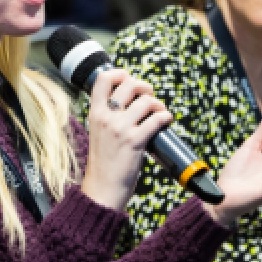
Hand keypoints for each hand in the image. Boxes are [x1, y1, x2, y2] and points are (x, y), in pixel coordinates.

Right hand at [81, 69, 172, 211]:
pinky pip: (156, 119)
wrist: (102, 188)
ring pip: (146, 101)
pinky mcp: (135, 141)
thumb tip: (129, 101)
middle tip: (149, 96)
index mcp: (95, 113)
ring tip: (160, 111)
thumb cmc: (104, 162)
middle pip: (129, 84)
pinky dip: (166, 117)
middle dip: (144, 86)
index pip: (103, 79)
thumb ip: (108, 116)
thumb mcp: (98, 132)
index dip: (119, 73)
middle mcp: (106, 117)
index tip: (128, 79)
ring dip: (158, 103)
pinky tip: (166, 121)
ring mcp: (120, 128)